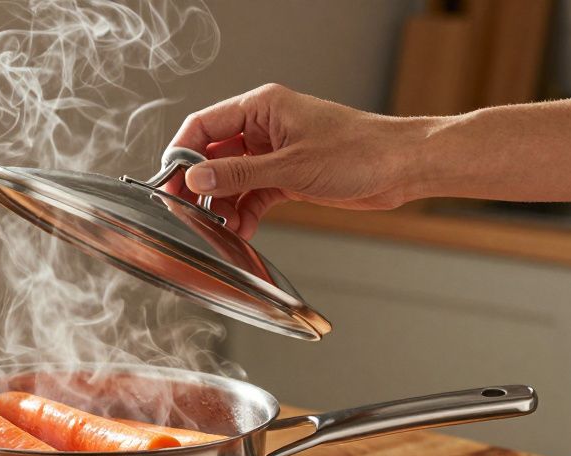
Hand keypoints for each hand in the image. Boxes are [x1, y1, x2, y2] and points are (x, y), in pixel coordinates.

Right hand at [167, 84, 422, 238]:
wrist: (401, 167)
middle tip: (187, 213)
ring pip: (233, 179)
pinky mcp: (288, 176)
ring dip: (225, 205)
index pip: (204, 126)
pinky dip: (245, 213)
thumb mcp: (291, 166)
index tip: (169, 182)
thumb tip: (197, 179)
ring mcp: (275, 153)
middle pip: (214, 155)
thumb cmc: (359, 151)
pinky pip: (254, 194)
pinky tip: (242, 232)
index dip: (182, 154)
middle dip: (201, 186)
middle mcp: (265, 127)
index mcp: (262, 108)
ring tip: (221, 229)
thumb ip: (239, 175)